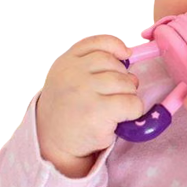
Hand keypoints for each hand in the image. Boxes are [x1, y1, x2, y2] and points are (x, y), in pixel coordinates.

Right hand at [36, 35, 142, 176]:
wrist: (52, 144)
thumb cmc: (69, 108)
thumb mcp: (71, 78)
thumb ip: (93, 63)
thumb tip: (128, 57)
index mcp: (66, 62)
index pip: (97, 43)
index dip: (116, 46)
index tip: (126, 54)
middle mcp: (73, 74)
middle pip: (116, 65)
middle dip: (123, 79)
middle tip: (113, 96)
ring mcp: (84, 92)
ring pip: (127, 83)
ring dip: (128, 96)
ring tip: (114, 108)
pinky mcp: (97, 112)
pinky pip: (132, 103)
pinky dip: (133, 111)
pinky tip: (120, 118)